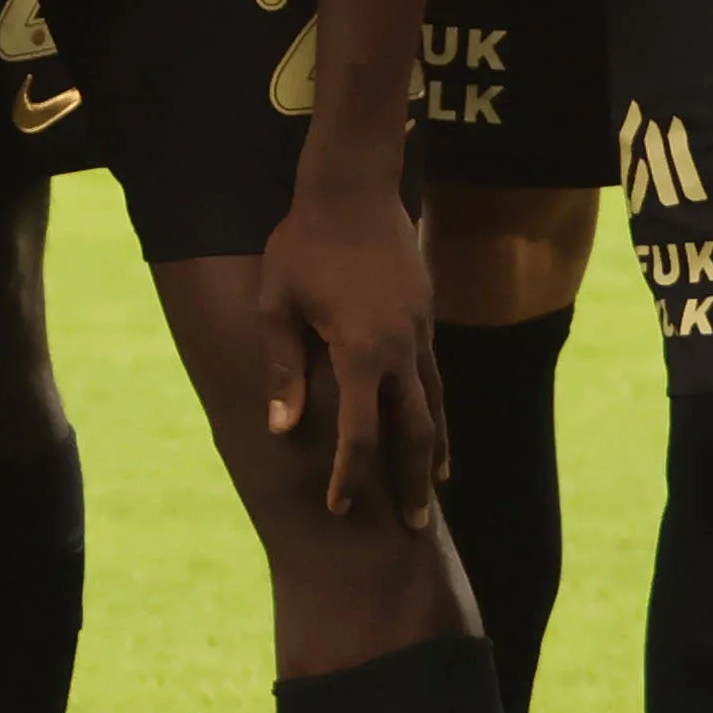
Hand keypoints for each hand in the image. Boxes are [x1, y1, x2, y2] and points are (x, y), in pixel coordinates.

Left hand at [255, 178, 442, 523]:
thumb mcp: (276, 303)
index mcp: (361, 350)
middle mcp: (401, 348)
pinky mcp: (426, 317)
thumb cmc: (303, 242)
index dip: (349, 474)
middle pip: (415, 430)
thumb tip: (282, 430)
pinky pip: (434, 377)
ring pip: (435, 404)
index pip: (360, 431)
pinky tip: (430, 428)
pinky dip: (435, 411)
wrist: (354, 186)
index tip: (337, 506)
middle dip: (412, 480)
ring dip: (433, 450)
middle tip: (413, 526)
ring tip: (433, 488)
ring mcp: (420, 332)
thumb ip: (283, 369)